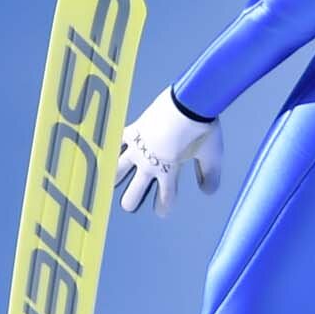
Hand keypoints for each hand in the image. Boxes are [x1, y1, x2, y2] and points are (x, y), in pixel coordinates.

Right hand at [115, 88, 223, 216]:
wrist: (187, 102)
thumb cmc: (201, 129)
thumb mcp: (211, 155)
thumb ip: (210, 175)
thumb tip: (208, 192)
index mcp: (169, 172)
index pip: (164, 198)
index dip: (163, 207)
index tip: (162, 212)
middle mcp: (149, 164)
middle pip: (133, 192)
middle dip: (131, 200)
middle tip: (129, 205)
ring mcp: (137, 149)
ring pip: (117, 170)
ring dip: (114, 177)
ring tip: (109, 182)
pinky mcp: (132, 131)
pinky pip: (116, 143)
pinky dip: (110, 148)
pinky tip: (102, 152)